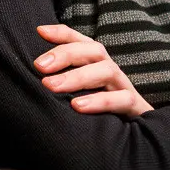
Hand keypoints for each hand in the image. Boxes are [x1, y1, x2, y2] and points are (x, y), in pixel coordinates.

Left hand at [34, 24, 153, 116]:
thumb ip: (60, 83)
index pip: (82, 41)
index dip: (63, 33)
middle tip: (39, 66)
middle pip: (94, 51)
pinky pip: (122, 100)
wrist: (135, 139)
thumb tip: (33, 74)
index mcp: (98, 65)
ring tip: (51, 86)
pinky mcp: (136, 109)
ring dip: (78, 77)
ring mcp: (124, 88)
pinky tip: (77, 106)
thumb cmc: (100, 115)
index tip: (40, 31)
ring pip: (107, 71)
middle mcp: (111, 72)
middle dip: (66, 54)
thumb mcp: (79, 95)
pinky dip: (100, 101)